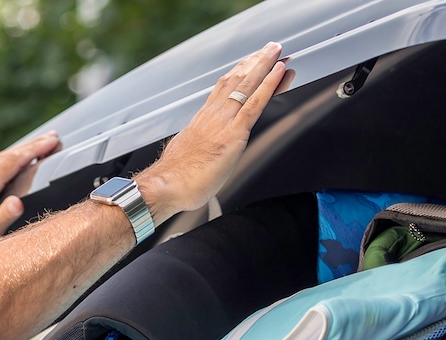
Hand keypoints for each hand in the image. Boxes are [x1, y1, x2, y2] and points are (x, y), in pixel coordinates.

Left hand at [0, 132, 61, 261]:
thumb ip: (3, 217)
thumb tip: (18, 203)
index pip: (12, 161)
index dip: (34, 149)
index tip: (51, 141)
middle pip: (8, 155)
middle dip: (32, 144)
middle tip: (52, 137)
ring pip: (1, 159)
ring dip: (22, 150)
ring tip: (41, 145)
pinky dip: (11, 159)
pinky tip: (17, 162)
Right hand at [139, 42, 293, 222]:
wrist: (166, 186)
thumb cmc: (174, 180)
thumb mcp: (187, 156)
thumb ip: (198, 148)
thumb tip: (202, 151)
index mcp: (201, 121)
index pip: (223, 89)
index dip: (239, 73)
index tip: (250, 62)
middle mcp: (212, 116)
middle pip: (236, 81)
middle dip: (254, 62)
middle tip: (269, 47)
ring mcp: (223, 123)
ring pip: (246, 86)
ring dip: (264, 65)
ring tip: (277, 50)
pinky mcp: (233, 134)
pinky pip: (255, 104)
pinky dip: (269, 85)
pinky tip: (279, 73)